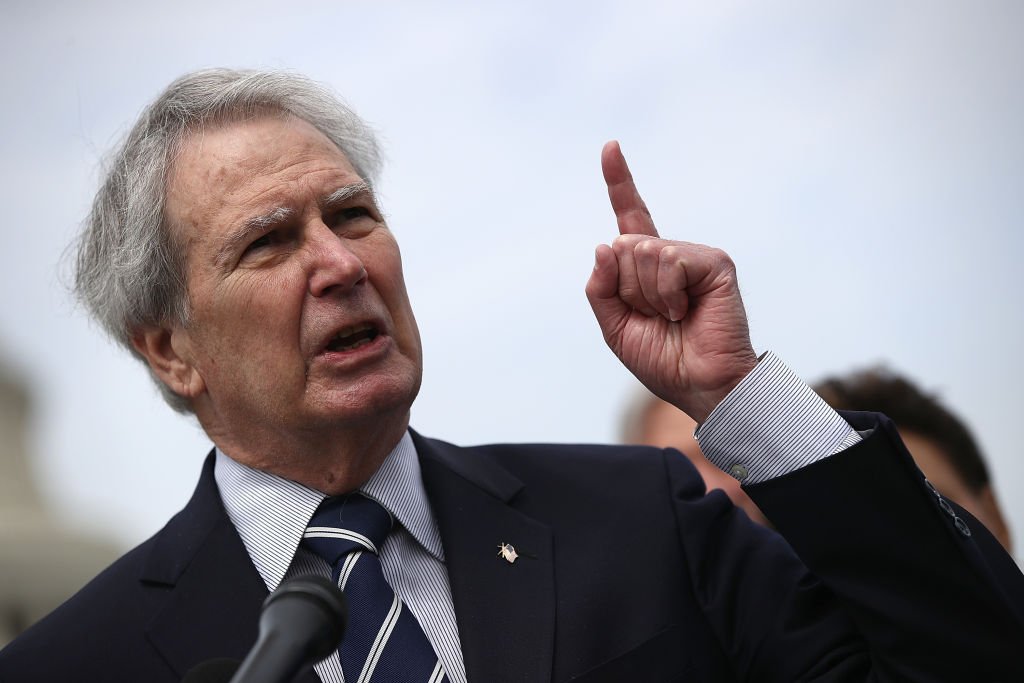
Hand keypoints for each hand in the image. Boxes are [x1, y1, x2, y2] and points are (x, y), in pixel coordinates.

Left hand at [585, 141, 758, 422]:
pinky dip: (667, 293)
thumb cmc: (663, 359)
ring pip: (641, 253)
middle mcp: (669, 255)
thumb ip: (601, 288)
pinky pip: (668, 261)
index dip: (619, 181)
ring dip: (647, 295)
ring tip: (674, 316)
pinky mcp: (713, 261)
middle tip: (657, 317)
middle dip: (627, 290)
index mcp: (646, 267)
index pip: (630, 217)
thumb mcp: (615, 326)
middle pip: (621, 246)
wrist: (700, 385)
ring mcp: (692, 255)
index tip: (610, 147)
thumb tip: (607, 243)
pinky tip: (686, 311)